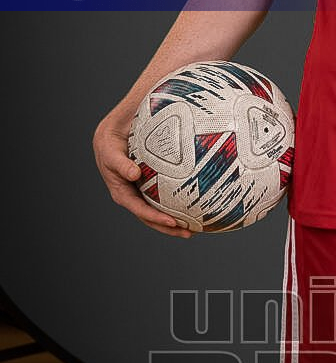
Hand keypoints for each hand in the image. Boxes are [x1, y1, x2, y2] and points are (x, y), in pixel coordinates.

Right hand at [93, 115, 194, 238]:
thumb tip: (134, 174)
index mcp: (123, 193)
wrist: (114, 130)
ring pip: (162, 207)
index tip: (173, 222)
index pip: (141, 210)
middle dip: (171, 227)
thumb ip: (120, 164)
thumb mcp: (110, 152)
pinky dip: (180, 198)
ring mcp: (144, 190)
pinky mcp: (153, 181)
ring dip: (178, 218)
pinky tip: (196, 198)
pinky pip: (168, 191)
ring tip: (198, 224)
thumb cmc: (109, 143)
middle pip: (154, 216)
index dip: (156, 219)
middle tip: (191, 232)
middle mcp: (135, 195)